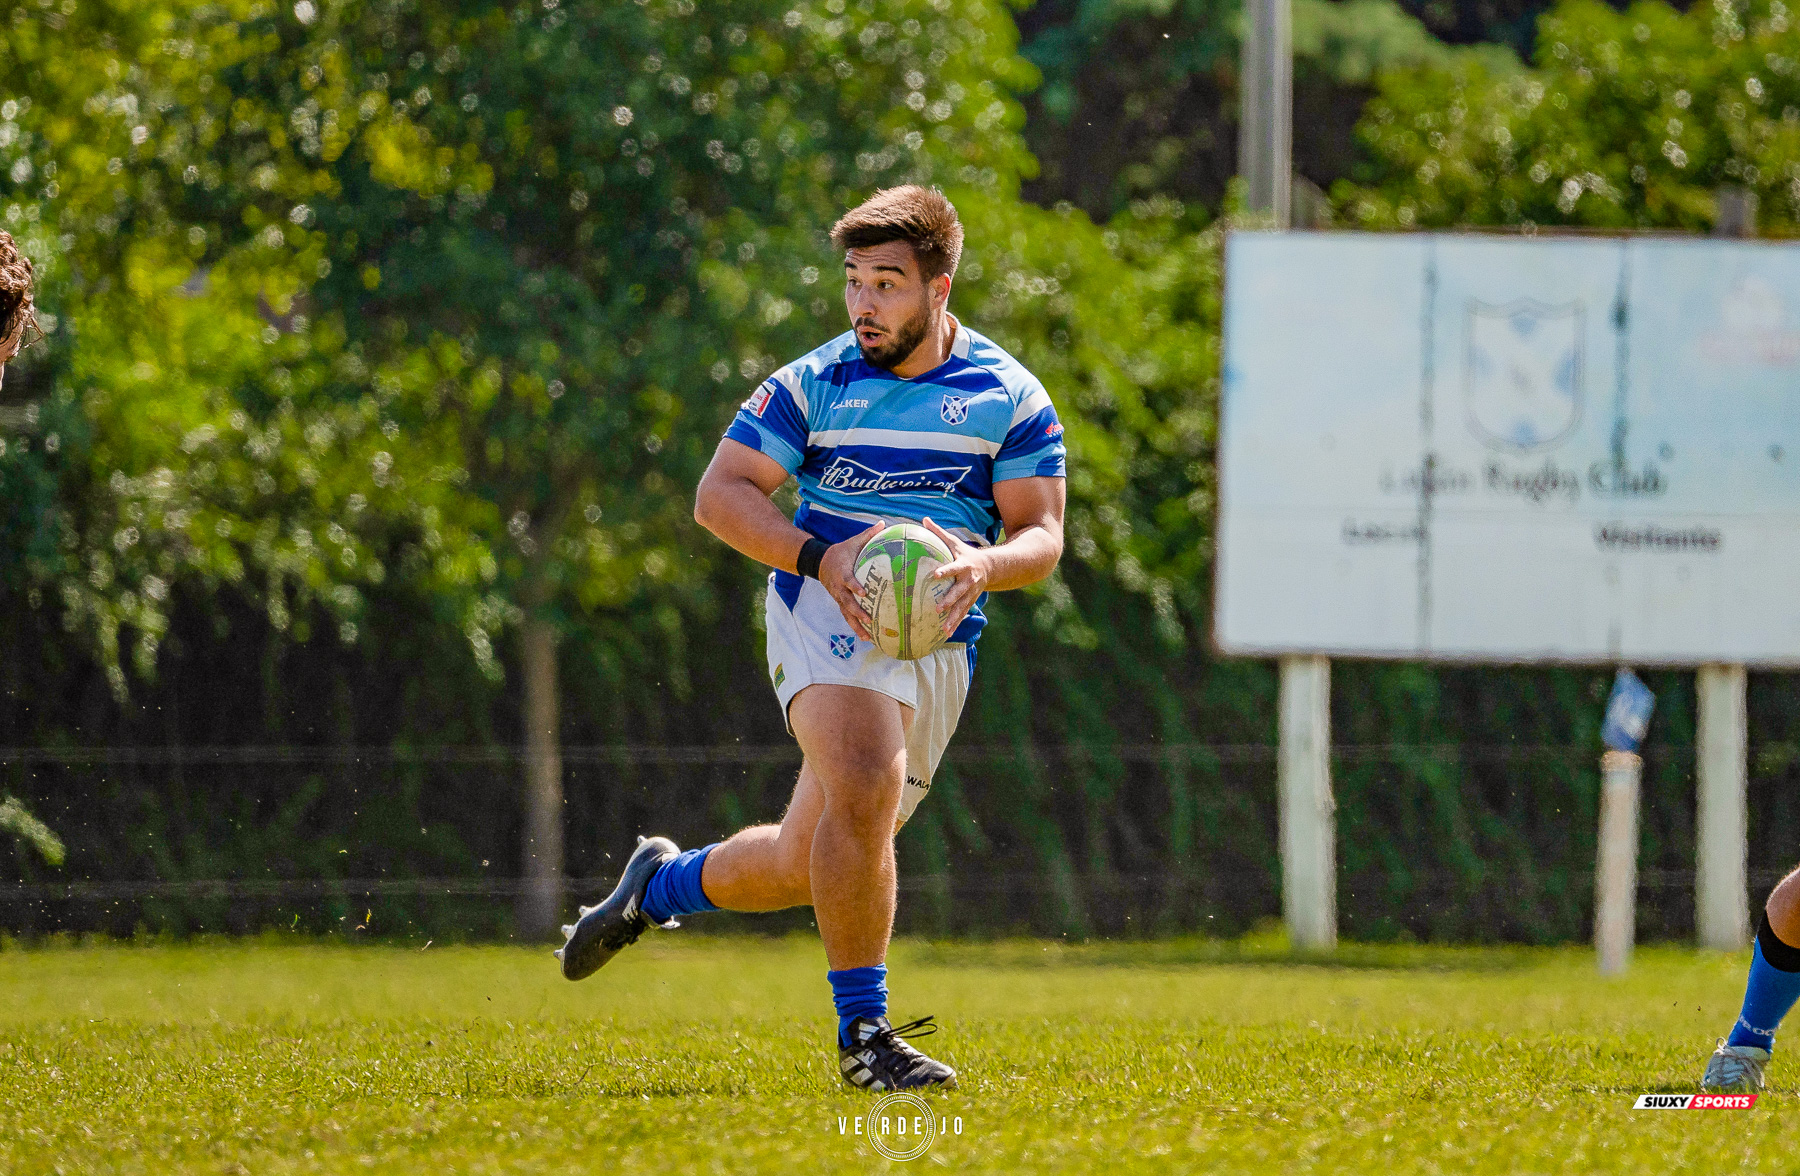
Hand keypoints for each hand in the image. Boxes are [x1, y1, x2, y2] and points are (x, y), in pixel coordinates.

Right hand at [818, 522, 883, 640]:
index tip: (864, 592)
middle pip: (846, 602)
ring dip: (856, 626)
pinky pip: (847, 617)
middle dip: (857, 612)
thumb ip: (868, 535)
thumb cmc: (841, 552)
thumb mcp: (852, 542)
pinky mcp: (839, 603)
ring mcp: (838, 597)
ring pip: (846, 614)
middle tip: (869, 619)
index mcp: (842, 573)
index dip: (854, 586)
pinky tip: (867, 637)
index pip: (848, 580)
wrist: (820, 562)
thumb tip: (884, 524)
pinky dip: (856, 627)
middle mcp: (839, 588)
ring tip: (868, 637)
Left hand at [923, 517, 989, 636]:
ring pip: (962, 607)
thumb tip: (923, 519)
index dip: (945, 571)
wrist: (991, 567)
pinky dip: (955, 624)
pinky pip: (963, 614)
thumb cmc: (966, 553)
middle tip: (937, 608)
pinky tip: (946, 634)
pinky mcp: (971, 602)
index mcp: (964, 566)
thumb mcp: (955, 542)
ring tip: (943, 628)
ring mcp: (971, 593)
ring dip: (953, 618)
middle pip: (959, 592)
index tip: (935, 575)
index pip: (953, 568)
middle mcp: (969, 581)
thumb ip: (939, 532)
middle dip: (949, 601)